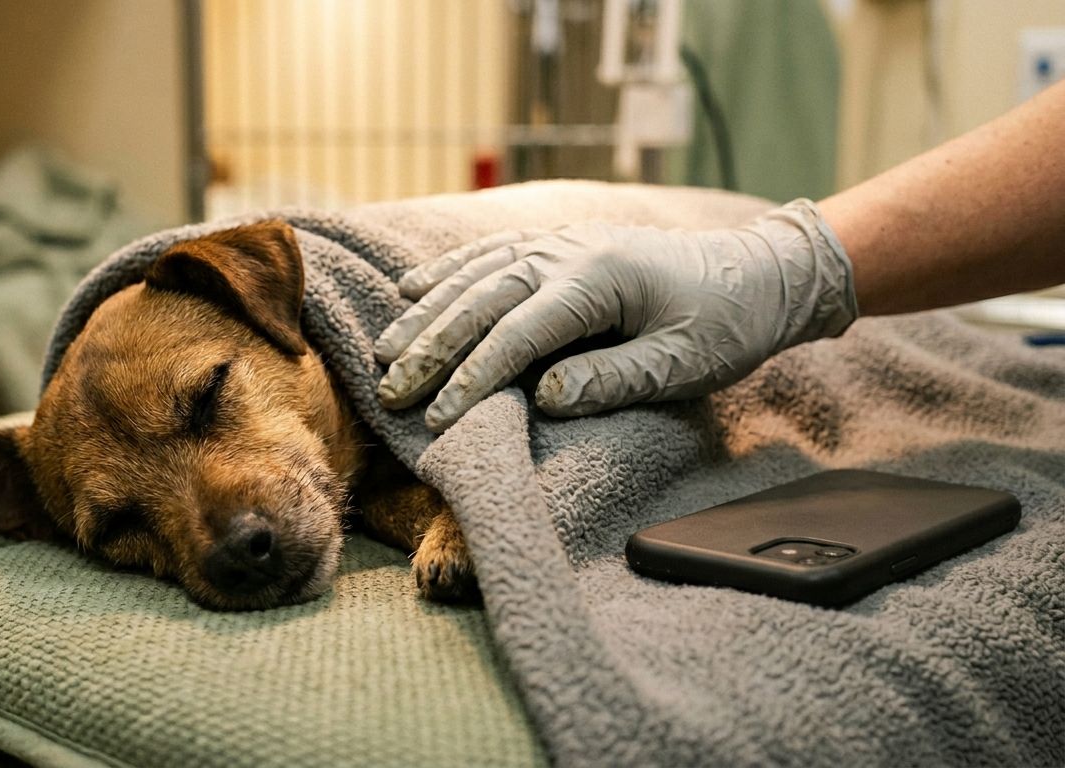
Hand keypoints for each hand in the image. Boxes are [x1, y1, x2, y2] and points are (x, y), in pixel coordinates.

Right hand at [374, 199, 857, 431]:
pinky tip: (412, 289)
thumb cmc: (727, 324)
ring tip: (384, 349)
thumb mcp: (683, 364)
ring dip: (426, 312)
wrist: (758, 271)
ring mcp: (559, 242)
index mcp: (598, 280)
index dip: (473, 376)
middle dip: (431, 348)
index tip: (437, 416)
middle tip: (390, 390)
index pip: (518, 333)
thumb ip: (613, 378)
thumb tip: (544, 396)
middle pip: (482, 300)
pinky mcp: (559, 245)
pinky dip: (447, 274)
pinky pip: (490, 255)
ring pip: (476, 275)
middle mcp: (568, 252)